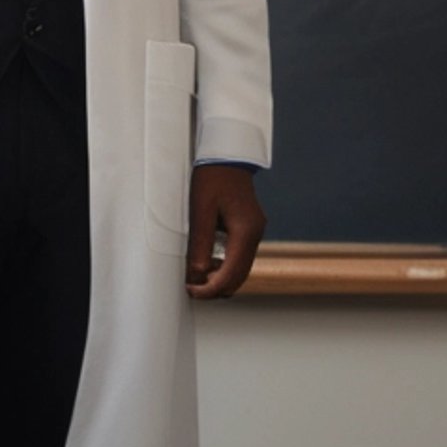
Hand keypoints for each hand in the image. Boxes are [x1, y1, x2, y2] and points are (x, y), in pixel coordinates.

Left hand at [186, 164, 265, 298]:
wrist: (227, 156)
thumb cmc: (212, 178)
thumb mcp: (200, 211)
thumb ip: (200, 244)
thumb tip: (198, 275)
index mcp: (245, 231)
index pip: (230, 274)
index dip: (210, 289)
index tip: (192, 291)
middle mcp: (255, 234)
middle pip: (239, 277)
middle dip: (216, 288)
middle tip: (192, 289)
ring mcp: (255, 232)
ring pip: (241, 269)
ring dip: (221, 279)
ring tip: (197, 278)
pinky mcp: (250, 229)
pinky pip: (240, 257)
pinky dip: (226, 266)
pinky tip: (209, 263)